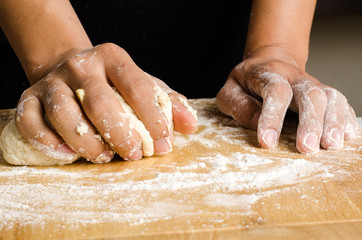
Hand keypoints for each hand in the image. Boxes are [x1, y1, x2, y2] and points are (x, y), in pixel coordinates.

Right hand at [16, 43, 197, 161]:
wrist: (71, 67)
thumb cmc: (113, 83)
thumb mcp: (143, 85)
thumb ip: (168, 103)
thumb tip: (191, 126)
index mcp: (113, 58)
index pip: (137, 87)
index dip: (153, 119)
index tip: (163, 144)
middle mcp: (81, 66)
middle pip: (100, 103)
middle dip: (121, 135)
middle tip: (135, 155)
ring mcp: (53, 81)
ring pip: (65, 115)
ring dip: (88, 143)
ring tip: (105, 156)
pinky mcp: (29, 97)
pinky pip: (31, 121)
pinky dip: (48, 142)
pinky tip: (68, 154)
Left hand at [217, 55, 357, 153]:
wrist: (270, 63)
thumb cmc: (247, 83)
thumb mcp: (230, 91)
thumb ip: (238, 105)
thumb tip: (256, 124)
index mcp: (268, 73)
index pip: (275, 91)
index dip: (272, 117)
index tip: (267, 142)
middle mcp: (294, 77)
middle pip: (310, 94)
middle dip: (311, 122)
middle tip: (307, 148)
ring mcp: (312, 84)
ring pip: (330, 97)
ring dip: (333, 122)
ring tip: (331, 145)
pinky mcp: (324, 94)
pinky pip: (341, 103)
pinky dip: (346, 118)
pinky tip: (347, 136)